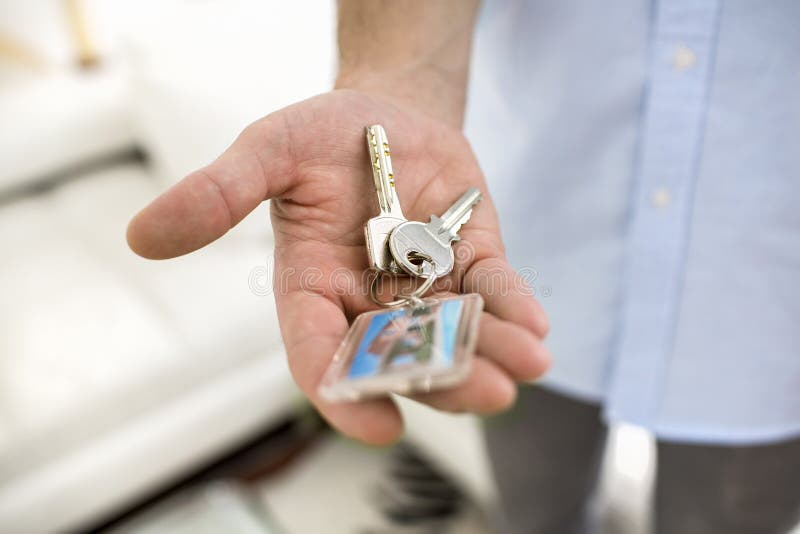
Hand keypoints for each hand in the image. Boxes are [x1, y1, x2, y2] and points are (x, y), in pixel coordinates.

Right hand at [127, 89, 549, 444]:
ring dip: (489, 355)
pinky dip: (512, 310)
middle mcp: (369, 303)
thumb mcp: (266, 153)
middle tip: (483, 395)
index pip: (321, 355)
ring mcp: (425, 289)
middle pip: (401, 358)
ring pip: (455, 336)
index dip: (344, 393)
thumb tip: (142, 236)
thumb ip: (217, 195)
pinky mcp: (470, 263)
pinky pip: (492, 292)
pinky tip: (536, 329)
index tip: (376, 424)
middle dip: (441, 379)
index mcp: (313, 291)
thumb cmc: (319, 136)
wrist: (386, 113)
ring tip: (524, 368)